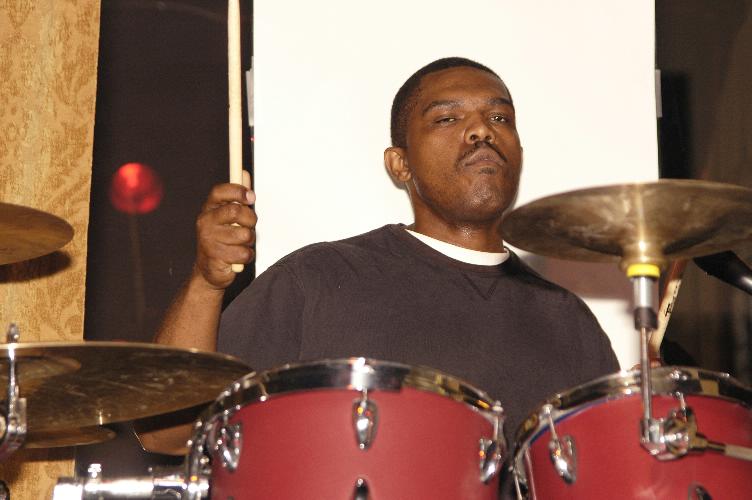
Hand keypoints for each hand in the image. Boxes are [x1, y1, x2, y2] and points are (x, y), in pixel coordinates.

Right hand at [194, 170, 255, 289]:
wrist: (210, 269)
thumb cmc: (223, 239)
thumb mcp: (229, 216)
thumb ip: (237, 197)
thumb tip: (244, 174)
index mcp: (209, 209)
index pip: (220, 192)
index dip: (237, 191)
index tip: (251, 197)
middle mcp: (205, 222)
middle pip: (236, 211)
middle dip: (250, 219)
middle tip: (250, 226)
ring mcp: (208, 240)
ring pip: (244, 235)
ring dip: (249, 241)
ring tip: (241, 244)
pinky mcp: (215, 257)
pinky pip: (244, 253)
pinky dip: (246, 256)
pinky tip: (238, 256)